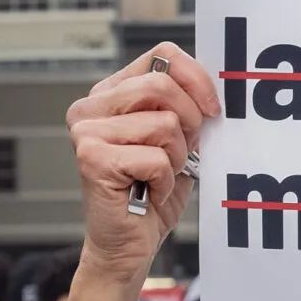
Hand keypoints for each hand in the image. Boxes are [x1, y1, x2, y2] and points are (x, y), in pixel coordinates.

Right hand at [69, 43, 218, 281]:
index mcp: (111, 93)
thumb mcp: (179, 141)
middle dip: (189, 122)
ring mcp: (86, 130)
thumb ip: (187, 110)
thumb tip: (215, 88)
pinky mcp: (92, 158)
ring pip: (163, 124)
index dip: (196, 79)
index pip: (161, 56)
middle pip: (161, 85)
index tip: (213, 109)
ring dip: (176, 158)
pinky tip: (149, 192)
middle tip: (183, 152)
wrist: (129, 244)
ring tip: (159, 176)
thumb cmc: (153, 192)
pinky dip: (165, 181)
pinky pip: (156, 158)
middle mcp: (91, 106)